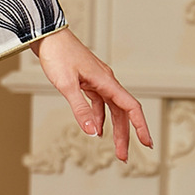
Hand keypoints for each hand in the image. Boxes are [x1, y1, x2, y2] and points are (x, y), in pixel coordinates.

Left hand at [31, 27, 151, 162]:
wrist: (48, 36)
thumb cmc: (57, 55)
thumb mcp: (67, 85)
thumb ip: (81, 109)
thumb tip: (94, 132)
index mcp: (106, 81)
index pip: (130, 107)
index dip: (140, 126)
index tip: (147, 143)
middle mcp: (106, 81)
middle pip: (122, 113)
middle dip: (125, 136)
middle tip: (124, 157)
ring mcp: (98, 81)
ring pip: (112, 110)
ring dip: (114, 129)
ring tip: (115, 149)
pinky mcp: (88, 81)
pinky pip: (99, 103)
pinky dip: (100, 117)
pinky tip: (98, 129)